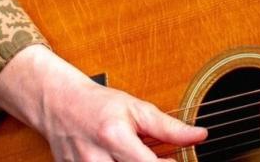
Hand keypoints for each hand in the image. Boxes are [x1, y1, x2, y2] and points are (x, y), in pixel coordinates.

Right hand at [0, 44, 205, 161]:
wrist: (59, 104)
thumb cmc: (100, 104)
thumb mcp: (137, 108)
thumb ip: (168, 127)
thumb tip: (200, 135)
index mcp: (113, 137)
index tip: (175, 159)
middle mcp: (95, 159)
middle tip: (161, 158)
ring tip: (139, 157)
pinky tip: (123, 160)